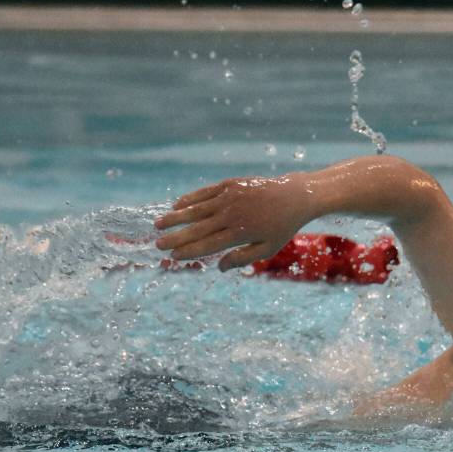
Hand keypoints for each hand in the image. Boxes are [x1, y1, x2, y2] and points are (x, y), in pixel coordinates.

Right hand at [154, 174, 311, 270]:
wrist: (295, 196)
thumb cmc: (281, 227)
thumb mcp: (267, 249)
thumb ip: (242, 258)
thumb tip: (218, 267)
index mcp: (240, 233)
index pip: (208, 245)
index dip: (189, 251)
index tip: (173, 256)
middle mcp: (232, 214)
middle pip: (198, 228)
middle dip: (176, 237)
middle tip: (157, 244)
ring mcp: (230, 197)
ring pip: (197, 209)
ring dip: (176, 217)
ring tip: (158, 224)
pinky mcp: (230, 185)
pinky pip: (206, 193)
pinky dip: (190, 199)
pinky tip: (177, 206)